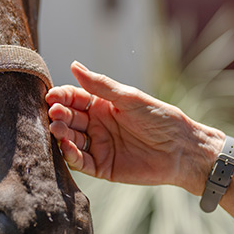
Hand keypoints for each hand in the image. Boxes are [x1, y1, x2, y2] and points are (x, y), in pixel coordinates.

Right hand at [46, 62, 223, 193]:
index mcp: (102, 106)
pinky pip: (80, 162)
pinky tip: (66, 147)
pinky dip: (70, 155)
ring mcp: (98, 146)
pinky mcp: (102, 167)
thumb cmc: (160, 118)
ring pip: (71, 140)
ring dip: (62, 134)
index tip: (52, 96)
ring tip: (58, 128)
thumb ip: (101, 85)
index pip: (74, 99)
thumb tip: (75, 65)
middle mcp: (97, 126)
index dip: (62, 97)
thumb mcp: (129, 98)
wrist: (182, 150)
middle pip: (70, 119)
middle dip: (59, 115)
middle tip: (54, 113)